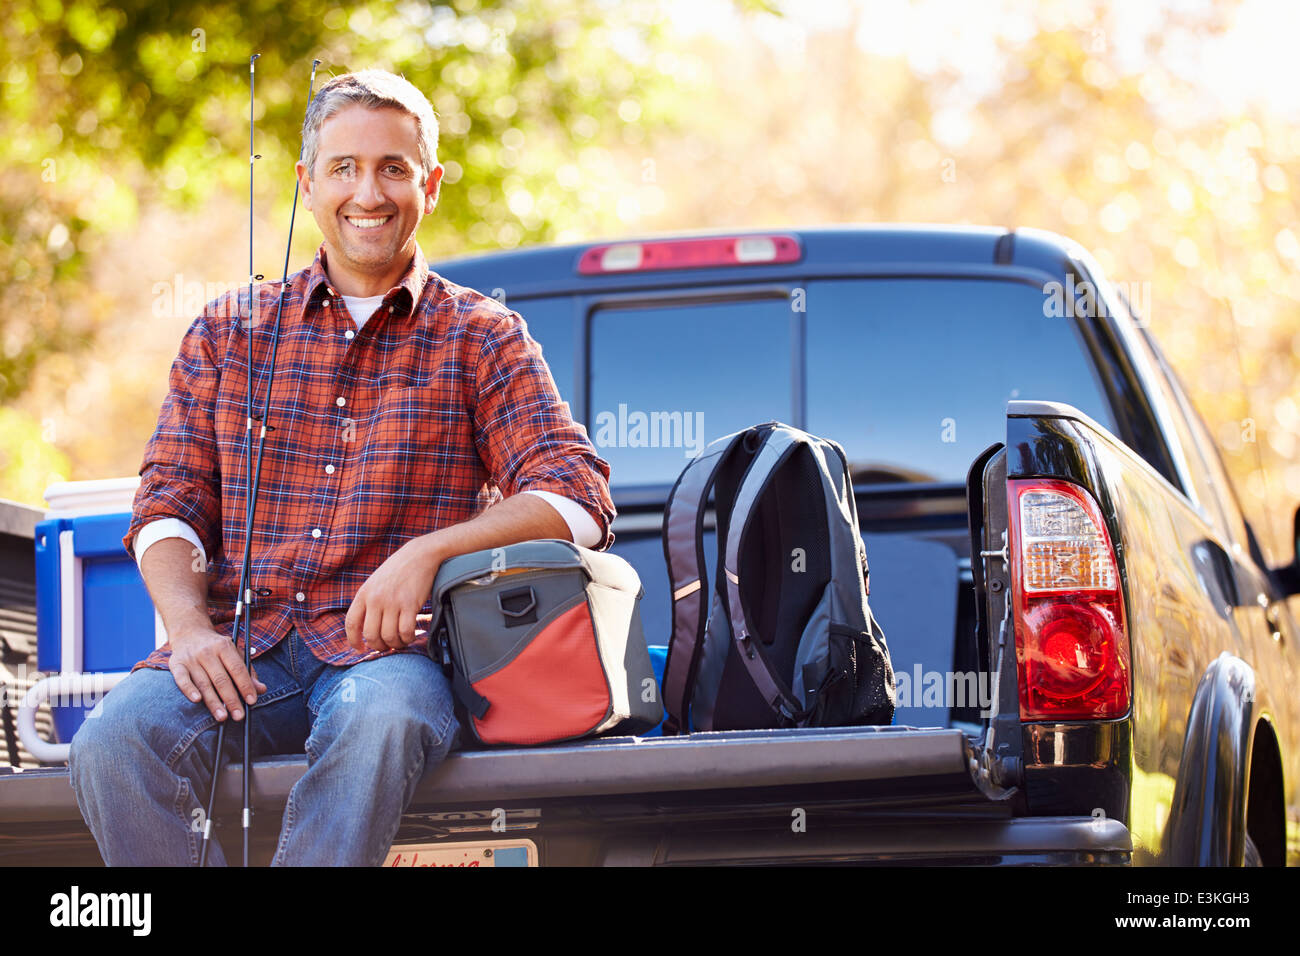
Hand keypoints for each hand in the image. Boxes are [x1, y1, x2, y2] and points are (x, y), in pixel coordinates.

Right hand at [168, 625, 267, 721]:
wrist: (189, 632)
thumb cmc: (216, 648)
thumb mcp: (235, 653)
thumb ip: (248, 672)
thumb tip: (261, 689)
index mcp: (225, 647)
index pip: (237, 669)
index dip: (245, 685)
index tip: (252, 701)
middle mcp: (207, 652)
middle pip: (221, 679)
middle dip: (231, 699)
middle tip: (239, 716)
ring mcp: (191, 658)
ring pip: (204, 683)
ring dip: (213, 702)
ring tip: (222, 716)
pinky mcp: (176, 664)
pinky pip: (182, 679)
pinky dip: (189, 689)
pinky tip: (197, 700)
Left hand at [346, 535, 443, 652]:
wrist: (420, 554)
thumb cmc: (399, 569)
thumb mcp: (376, 582)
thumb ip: (369, 601)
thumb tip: (367, 627)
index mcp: (364, 593)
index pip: (351, 623)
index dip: (353, 640)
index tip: (360, 649)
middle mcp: (375, 599)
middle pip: (371, 635)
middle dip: (379, 646)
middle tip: (386, 646)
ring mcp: (392, 602)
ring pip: (388, 636)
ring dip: (395, 644)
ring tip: (400, 641)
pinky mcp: (410, 604)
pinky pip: (405, 631)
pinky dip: (408, 638)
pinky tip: (410, 636)